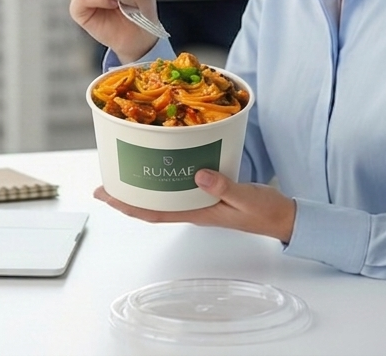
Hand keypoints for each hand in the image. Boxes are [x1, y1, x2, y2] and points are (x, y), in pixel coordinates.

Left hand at [94, 169, 296, 243]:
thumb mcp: (246, 197)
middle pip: (151, 207)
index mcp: (198, 213)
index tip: (106, 196)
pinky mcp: (208, 193)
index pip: (155, 213)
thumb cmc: (265, 211)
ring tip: (124, 174)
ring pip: (162, 198)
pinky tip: (160, 168)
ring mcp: (199, 203)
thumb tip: (198, 175)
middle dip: (126, 197)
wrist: (282, 217)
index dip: (128, 206)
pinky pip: (178, 189)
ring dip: (142, 189)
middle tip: (103, 183)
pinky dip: (164, 180)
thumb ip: (224, 186)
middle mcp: (193, 209)